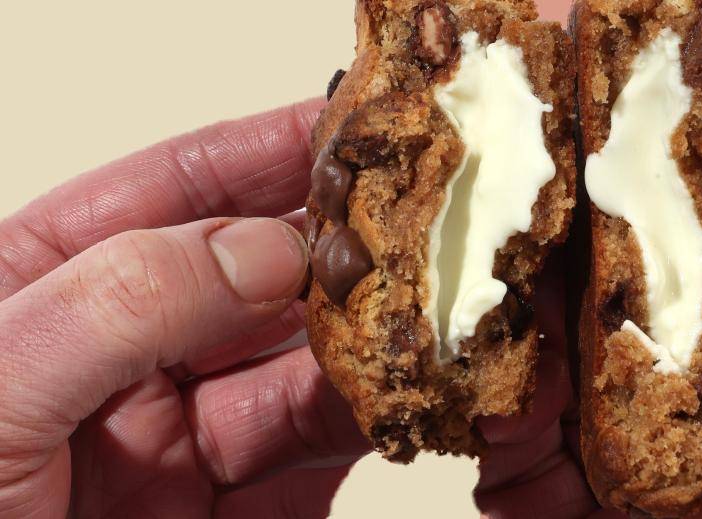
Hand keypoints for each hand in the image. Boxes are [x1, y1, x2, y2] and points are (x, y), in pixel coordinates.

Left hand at [0, 98, 372, 517]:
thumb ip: (119, 301)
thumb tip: (262, 247)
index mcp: (42, 293)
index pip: (165, 193)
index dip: (258, 151)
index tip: (344, 122)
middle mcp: (124, 356)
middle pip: (252, 276)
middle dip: (335, 247)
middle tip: (410, 220)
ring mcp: (187, 436)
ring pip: (302, 360)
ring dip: (366, 335)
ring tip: (423, 307)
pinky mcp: (244, 509)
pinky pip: (324, 443)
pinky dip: (376, 414)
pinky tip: (407, 387)